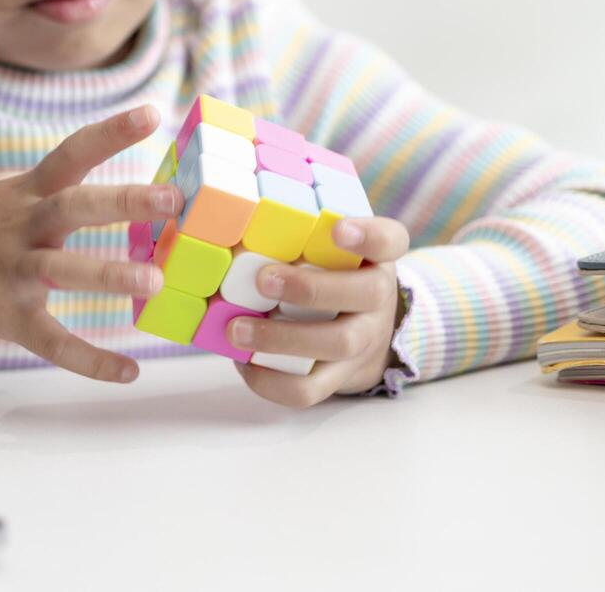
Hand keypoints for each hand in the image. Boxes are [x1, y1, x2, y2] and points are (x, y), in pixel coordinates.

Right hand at [0, 104, 180, 383]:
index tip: (152, 114)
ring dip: (109, 274)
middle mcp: (22, 226)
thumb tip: (109, 183)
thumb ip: (47, 189)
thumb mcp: (1, 192)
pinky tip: (129, 371)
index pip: (72, 153)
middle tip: (171, 198)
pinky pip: (52, 340)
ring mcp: (13, 272)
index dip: (110, 132)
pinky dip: (89, 359)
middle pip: (74, 207)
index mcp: (25, 192)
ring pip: (63, 270)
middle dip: (122, 202)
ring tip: (155, 281)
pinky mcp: (7, 316)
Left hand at [230, 216, 410, 405]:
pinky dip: (272, 381)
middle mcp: (378, 297)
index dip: (368, 235)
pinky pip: (311, 388)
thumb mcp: (328, 247)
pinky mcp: (340, 377)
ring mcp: (364, 340)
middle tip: (263, 279)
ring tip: (237, 329)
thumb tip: (215, 217)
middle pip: (364, 293)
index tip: (337, 230)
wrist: (366, 334)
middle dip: (310, 288)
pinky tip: (243, 364)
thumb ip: (295, 232)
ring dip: (282, 338)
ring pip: (337, 343)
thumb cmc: (330, 275)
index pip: (388, 240)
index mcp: (375, 258)